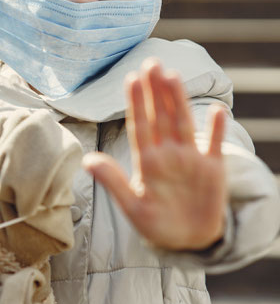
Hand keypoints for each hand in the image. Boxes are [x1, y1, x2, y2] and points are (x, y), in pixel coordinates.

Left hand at [83, 58, 226, 250]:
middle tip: (151, 62)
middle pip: (160, 117)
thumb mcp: (132, 206)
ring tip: (172, 76)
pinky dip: (216, 130)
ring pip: (183, 123)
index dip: (136, 102)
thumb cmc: (156, 224)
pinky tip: (217, 110)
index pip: (139, 125)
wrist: (186, 241)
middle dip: (155, 91)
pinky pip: (215, 146)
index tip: (131, 78)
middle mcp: (168, 154)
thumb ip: (113, 182)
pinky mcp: (213, 170)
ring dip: (179, 101)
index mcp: (147, 161)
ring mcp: (190, 159)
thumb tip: (86, 160)